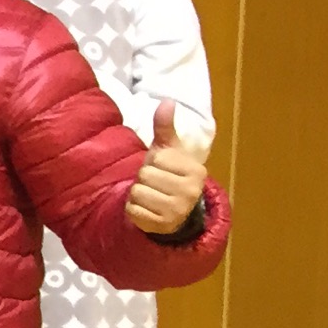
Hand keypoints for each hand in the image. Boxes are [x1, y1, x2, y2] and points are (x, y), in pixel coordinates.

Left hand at [126, 98, 208, 233]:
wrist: (176, 210)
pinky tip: (147, 209)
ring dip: (138, 194)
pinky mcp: (162, 225)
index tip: (163, 169)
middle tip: (156, 183)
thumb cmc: (170, 174)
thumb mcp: (170, 150)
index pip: (157, 158)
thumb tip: (167, 101)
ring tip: (152, 195)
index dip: (153, 162)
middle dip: (144, 178)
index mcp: (195, 170)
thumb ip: (165, 127)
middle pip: (145, 175)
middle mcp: (191, 191)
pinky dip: (134, 209)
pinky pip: (132, 211)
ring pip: (137, 192)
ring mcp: (178, 210)